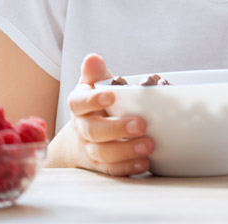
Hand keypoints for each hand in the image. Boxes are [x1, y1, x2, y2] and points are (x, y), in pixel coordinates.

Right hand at [52, 53, 152, 175]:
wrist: (82, 138)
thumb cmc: (95, 105)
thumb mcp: (94, 85)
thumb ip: (95, 73)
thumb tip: (92, 58)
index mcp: (79, 106)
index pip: (79, 102)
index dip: (92, 100)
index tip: (111, 95)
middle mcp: (82, 128)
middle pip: (93, 131)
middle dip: (117, 129)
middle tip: (141, 125)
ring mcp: (90, 149)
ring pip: (103, 153)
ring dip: (126, 150)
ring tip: (148, 145)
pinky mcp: (101, 166)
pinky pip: (112, 170)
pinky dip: (128, 167)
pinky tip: (144, 163)